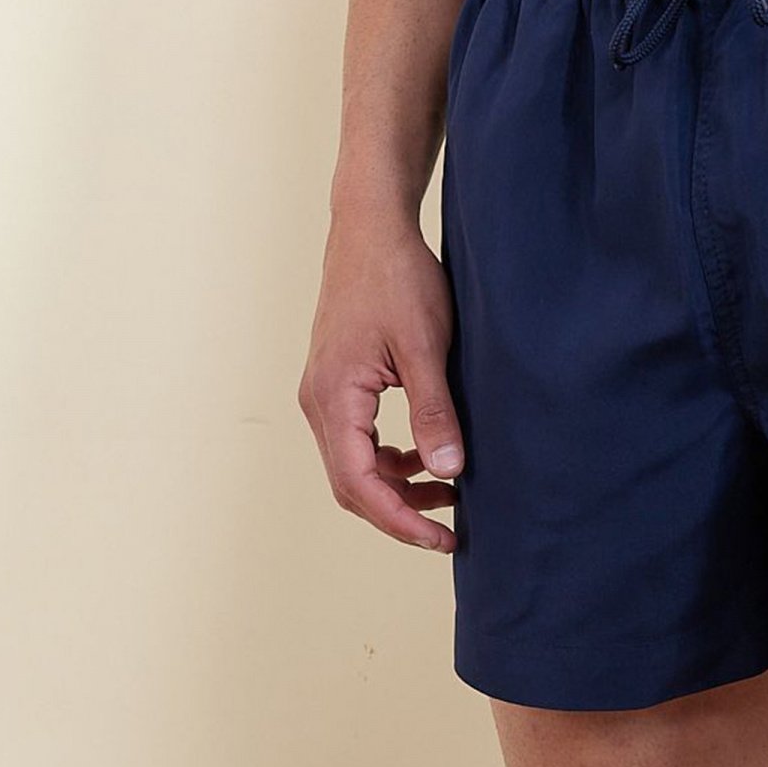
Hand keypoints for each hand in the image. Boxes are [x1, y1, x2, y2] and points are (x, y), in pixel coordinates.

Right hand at [299, 214, 463, 551]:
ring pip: (353, 468)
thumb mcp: (427, 345)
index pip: (359, 483)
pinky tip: (426, 459)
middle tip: (449, 531)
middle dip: (399, 514)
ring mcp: (323, 394)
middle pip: (350, 486)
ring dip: (397, 489)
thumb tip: (447, 471)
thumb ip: (435, 411)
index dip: (401, 521)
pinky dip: (390, 463)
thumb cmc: (397, 277)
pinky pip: (356, 444)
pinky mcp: (337, 385)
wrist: (370, 228)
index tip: (442, 538)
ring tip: (449, 493)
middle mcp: (318, 401)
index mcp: (334, 395)